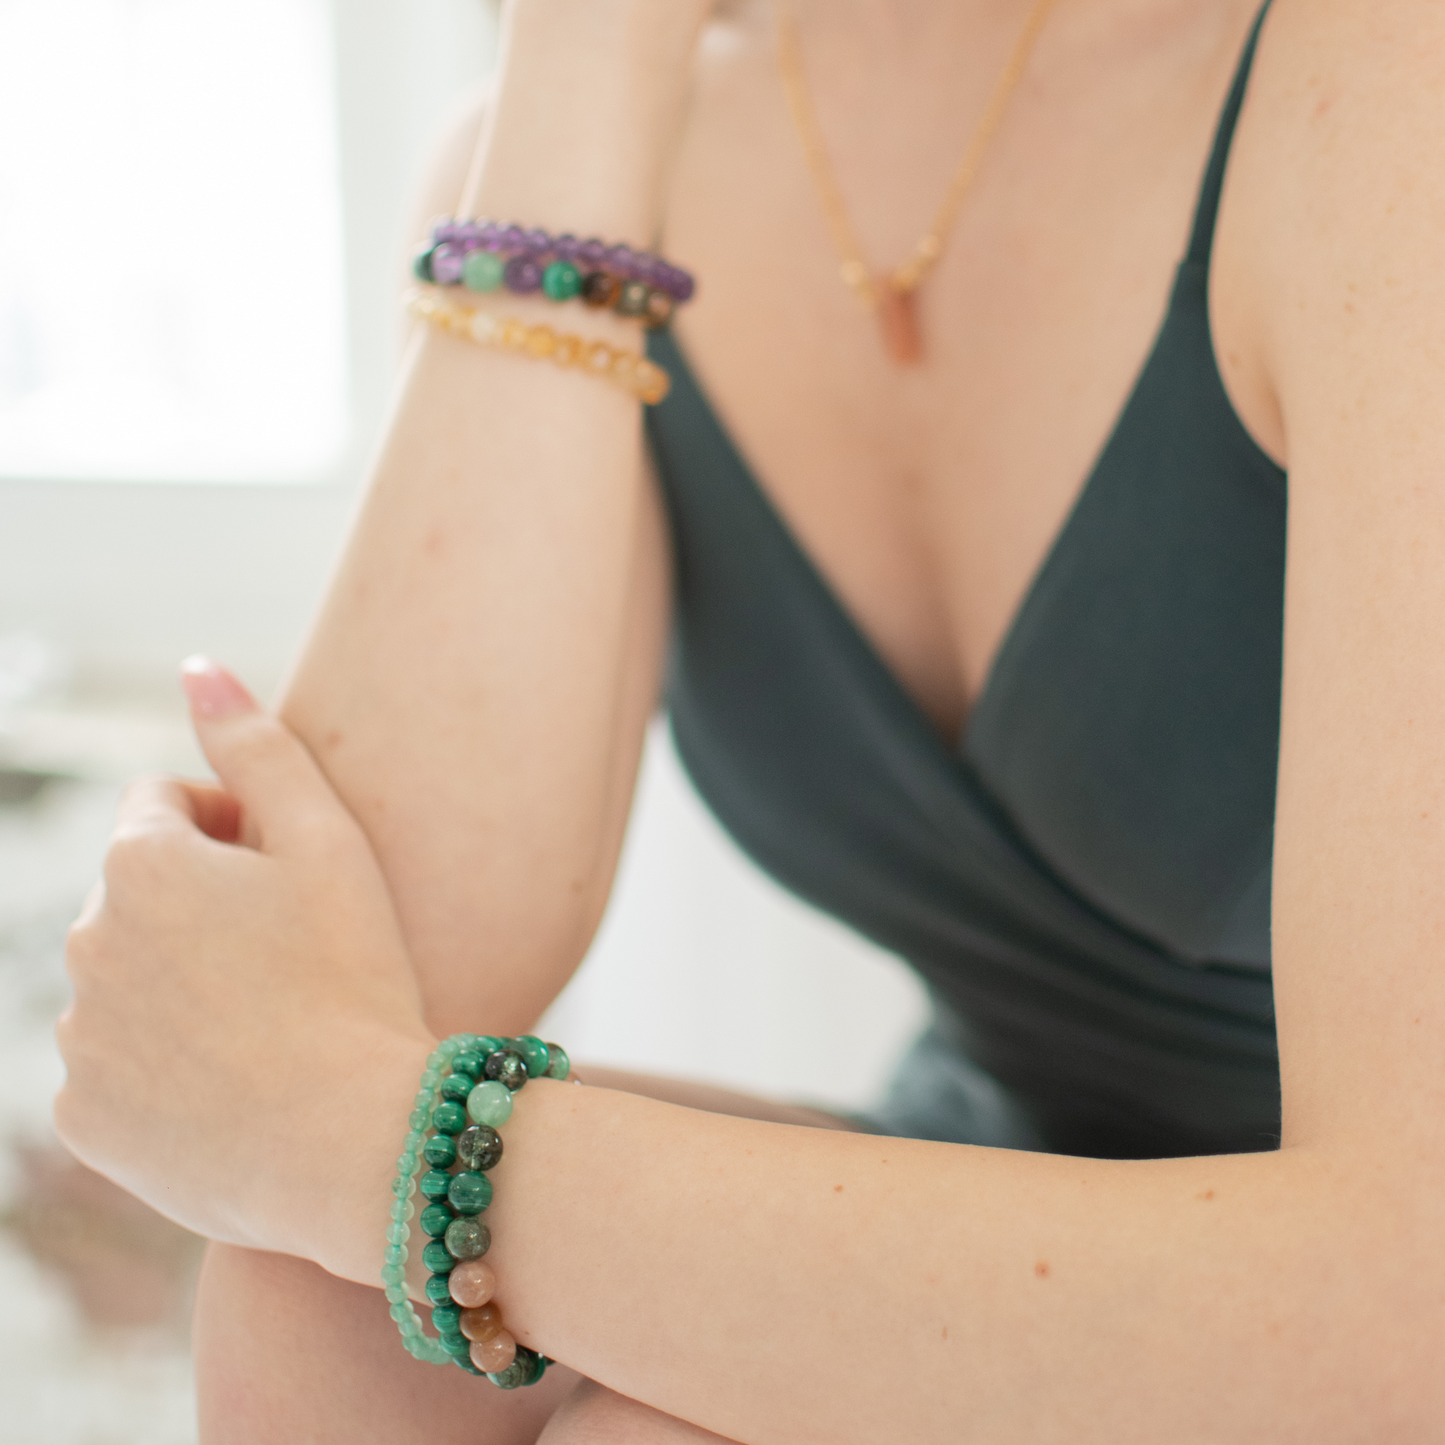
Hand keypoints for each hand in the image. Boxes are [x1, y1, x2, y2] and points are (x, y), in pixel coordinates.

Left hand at [55, 660, 434, 1270]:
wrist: (353, 1141)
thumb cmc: (356, 979)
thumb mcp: (328, 843)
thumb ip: (257, 746)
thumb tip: (196, 667)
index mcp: (142, 865)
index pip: (160, 807)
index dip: (229, 827)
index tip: (286, 874)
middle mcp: (85, 944)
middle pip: (137, 895)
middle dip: (200, 905)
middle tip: (289, 950)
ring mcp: (79, 1038)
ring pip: (125, 981)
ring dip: (179, 982)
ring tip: (268, 1018)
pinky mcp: (83, 1118)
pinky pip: (115, 1067)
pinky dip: (162, 1063)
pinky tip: (235, 1078)